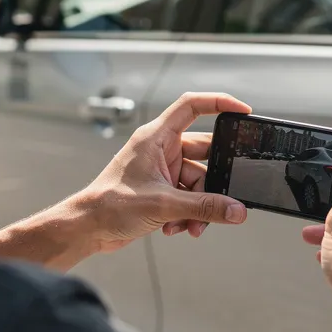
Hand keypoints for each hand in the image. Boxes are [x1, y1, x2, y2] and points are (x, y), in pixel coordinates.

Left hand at [78, 93, 248, 251]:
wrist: (88, 229)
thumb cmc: (109, 205)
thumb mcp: (164, 204)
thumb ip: (205, 207)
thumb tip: (236, 210)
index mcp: (156, 137)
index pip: (192, 106)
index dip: (219, 103)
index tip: (243, 112)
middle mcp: (160, 149)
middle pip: (204, 154)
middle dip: (213, 183)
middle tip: (223, 199)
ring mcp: (162, 170)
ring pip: (198, 182)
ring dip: (199, 207)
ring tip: (192, 225)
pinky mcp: (162, 190)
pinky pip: (189, 197)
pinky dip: (188, 214)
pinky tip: (177, 227)